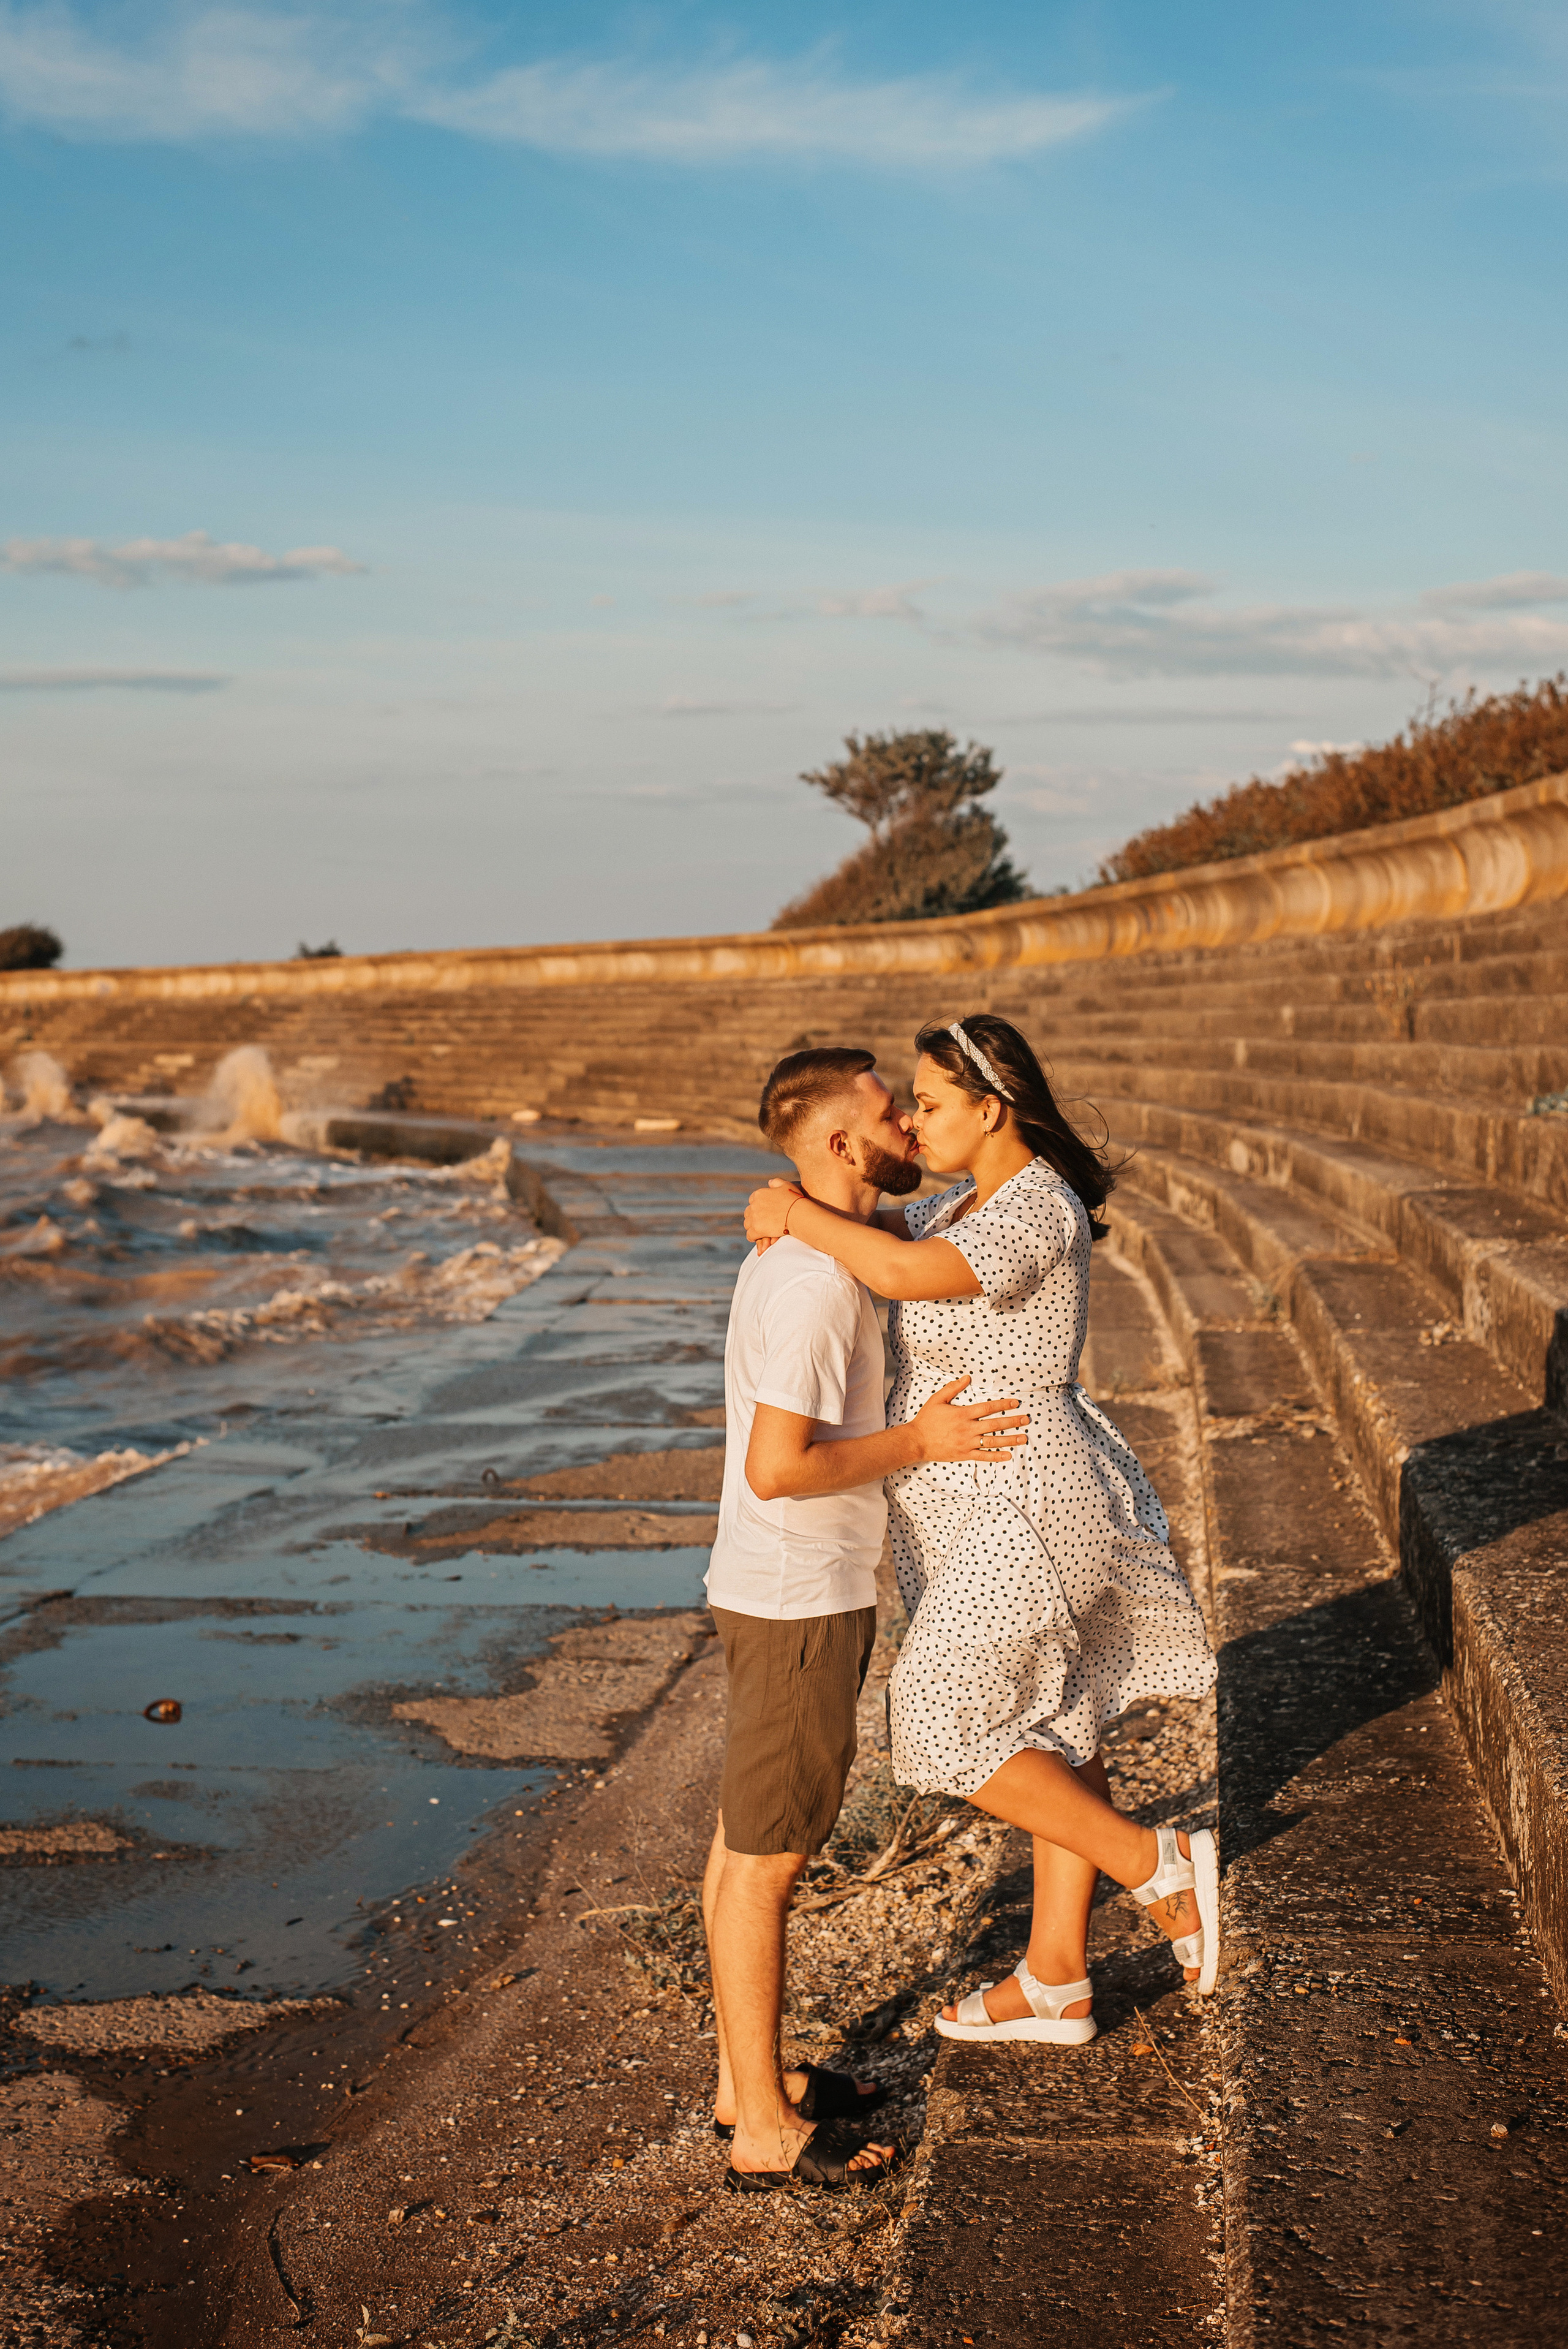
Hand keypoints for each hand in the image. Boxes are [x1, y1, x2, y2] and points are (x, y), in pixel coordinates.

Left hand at [745, 1178, 805, 1250]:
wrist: (798, 1214)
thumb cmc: (795, 1200)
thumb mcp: (786, 1185)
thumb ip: (776, 1182)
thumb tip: (769, 1182)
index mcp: (759, 1194)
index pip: (752, 1201)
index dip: (758, 1207)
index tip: (764, 1212)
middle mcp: (754, 1205)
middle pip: (748, 1213)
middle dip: (754, 1218)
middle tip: (762, 1223)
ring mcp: (754, 1218)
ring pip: (748, 1225)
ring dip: (753, 1228)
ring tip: (761, 1231)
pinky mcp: (757, 1229)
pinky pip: (750, 1235)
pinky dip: (753, 1237)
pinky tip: (759, 1238)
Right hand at [910, 1376, 1028, 1464]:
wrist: (916, 1441)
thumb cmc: (926, 1419)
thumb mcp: (937, 1399)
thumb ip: (953, 1388)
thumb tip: (967, 1378)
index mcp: (962, 1414)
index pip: (988, 1408)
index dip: (1003, 1404)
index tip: (1015, 1403)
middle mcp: (967, 1429)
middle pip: (995, 1424)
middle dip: (1012, 1421)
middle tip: (1026, 1419)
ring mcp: (966, 1443)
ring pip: (992, 1441)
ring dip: (1009, 1440)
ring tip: (1023, 1438)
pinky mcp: (964, 1454)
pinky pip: (983, 1456)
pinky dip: (996, 1457)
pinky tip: (1008, 1456)